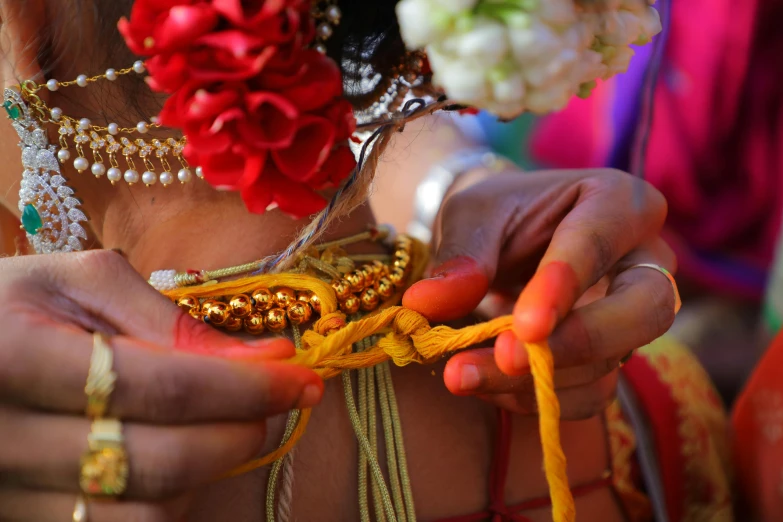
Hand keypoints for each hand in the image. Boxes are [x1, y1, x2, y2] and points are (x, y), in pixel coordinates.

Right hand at [0, 250, 322, 520]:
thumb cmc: (8, 306)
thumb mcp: (78, 282)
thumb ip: (166, 318)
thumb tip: (264, 358)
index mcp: (17, 359)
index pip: (165, 385)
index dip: (248, 386)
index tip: (302, 376)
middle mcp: (6, 442)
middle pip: (163, 462)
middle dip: (242, 432)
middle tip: (278, 401)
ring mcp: (9, 497)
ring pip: (146, 518)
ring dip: (208, 474)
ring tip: (223, 427)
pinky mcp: (21, 521)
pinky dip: (167, 506)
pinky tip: (177, 462)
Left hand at [403, 169, 676, 418]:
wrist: (507, 242)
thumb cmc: (498, 215)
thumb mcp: (471, 215)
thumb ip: (458, 254)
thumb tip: (428, 304)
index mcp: (619, 202)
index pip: (601, 241)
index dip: (565, 283)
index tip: (524, 325)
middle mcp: (644, 261)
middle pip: (647, 309)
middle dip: (578, 342)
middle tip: (508, 356)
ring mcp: (633, 317)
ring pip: (612, 363)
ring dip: (538, 382)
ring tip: (461, 375)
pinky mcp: (611, 359)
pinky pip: (588, 394)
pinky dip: (532, 398)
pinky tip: (480, 383)